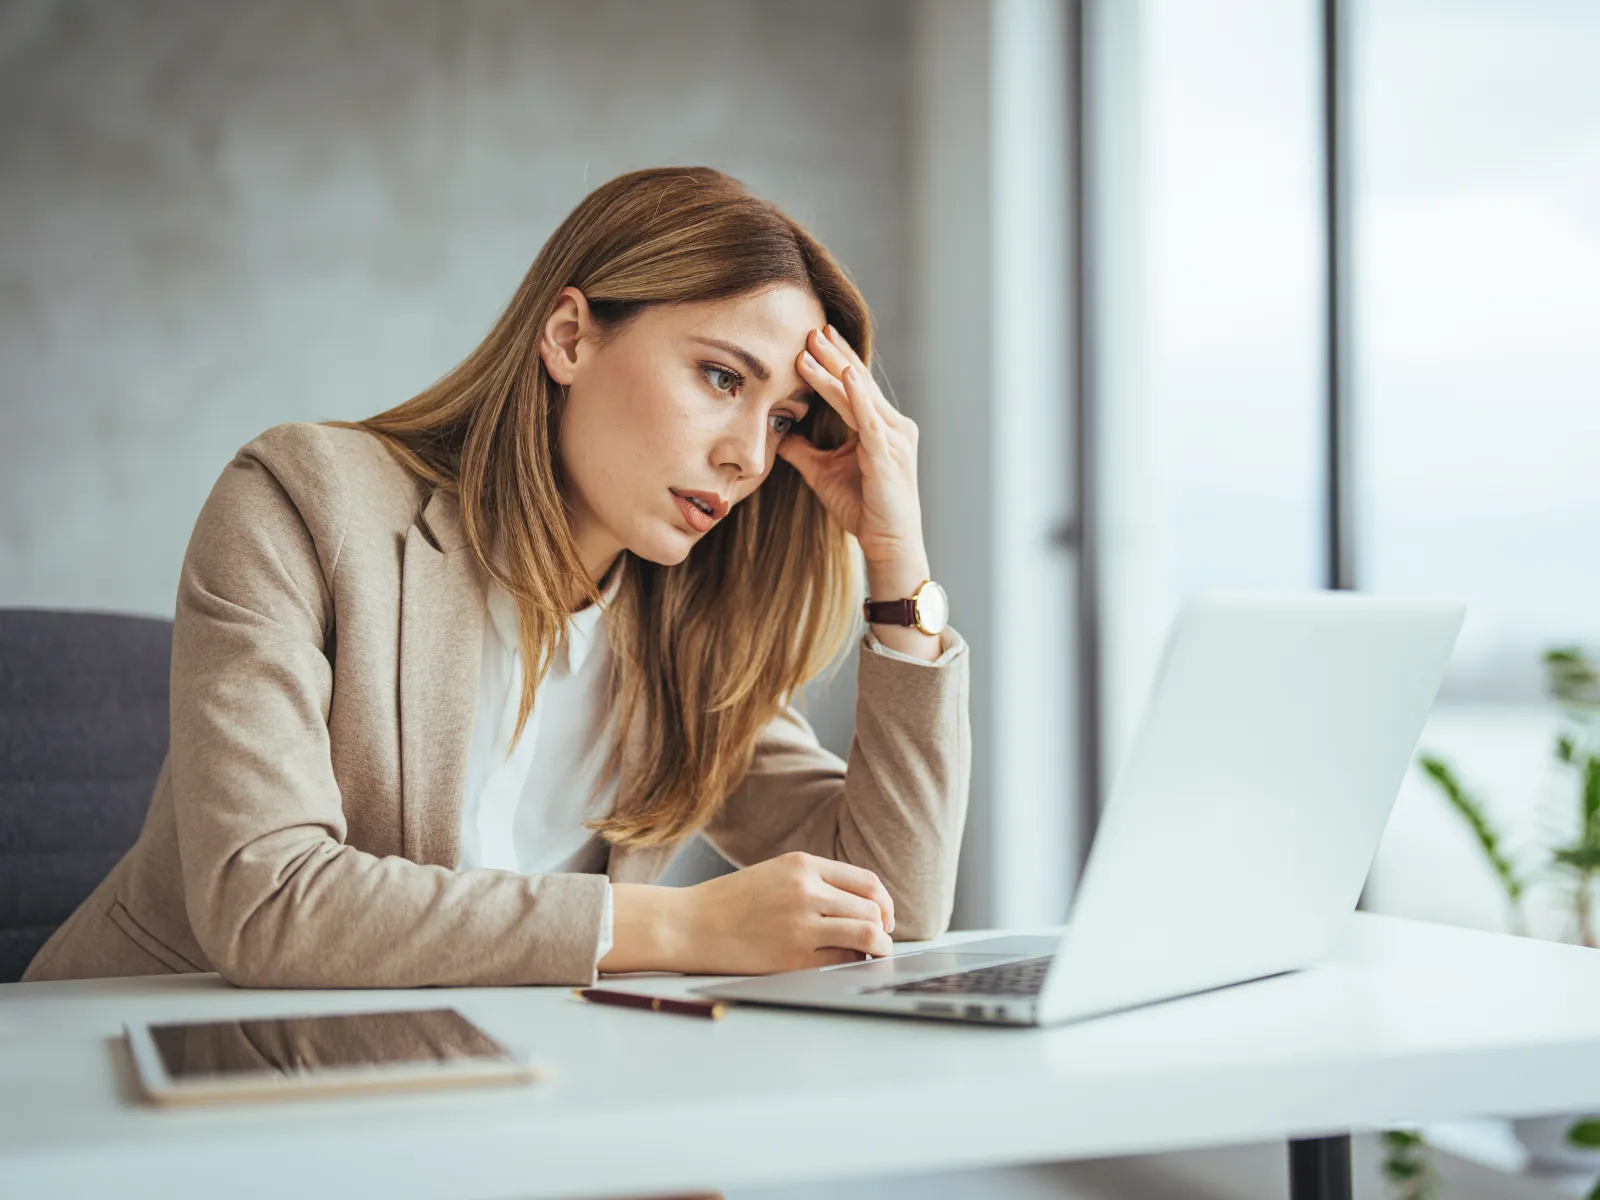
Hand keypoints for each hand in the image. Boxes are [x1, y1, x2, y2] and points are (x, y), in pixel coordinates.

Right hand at [602, 852, 893, 974]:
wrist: (688, 924)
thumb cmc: (730, 902)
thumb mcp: (775, 873)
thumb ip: (814, 881)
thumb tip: (861, 904)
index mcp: (802, 865)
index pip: (867, 881)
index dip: (884, 903)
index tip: (884, 917)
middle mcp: (806, 890)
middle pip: (872, 909)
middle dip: (884, 928)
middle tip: (881, 940)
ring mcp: (801, 924)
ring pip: (867, 934)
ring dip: (878, 947)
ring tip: (874, 955)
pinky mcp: (793, 957)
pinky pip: (842, 960)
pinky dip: (852, 963)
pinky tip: (844, 965)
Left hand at [780, 326, 941, 660]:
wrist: (889, 544)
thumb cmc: (863, 509)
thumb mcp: (823, 474)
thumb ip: (803, 451)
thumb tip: (779, 433)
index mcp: (880, 427)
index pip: (855, 386)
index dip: (835, 360)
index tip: (814, 336)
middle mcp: (893, 426)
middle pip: (858, 382)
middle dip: (834, 354)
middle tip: (811, 326)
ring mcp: (894, 439)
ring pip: (859, 396)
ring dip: (835, 369)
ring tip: (813, 344)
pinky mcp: (889, 455)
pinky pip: (870, 419)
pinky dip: (856, 396)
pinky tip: (845, 375)